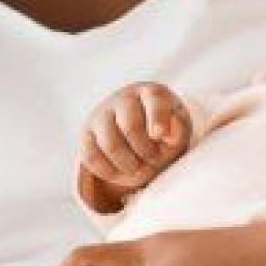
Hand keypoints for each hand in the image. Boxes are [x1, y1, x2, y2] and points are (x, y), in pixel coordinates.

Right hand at [77, 82, 192, 212]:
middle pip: (131, 127)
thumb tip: (165, 134)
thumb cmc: (164, 132)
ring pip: (110, 145)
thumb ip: (178, 131)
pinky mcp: (86, 134)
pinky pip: (92, 157)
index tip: (159, 135)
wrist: (138, 134)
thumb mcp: (179, 130)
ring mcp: (101, 114)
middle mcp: (123, 98)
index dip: (157, 118)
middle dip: (146, 152)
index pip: (154, 101)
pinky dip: (109, 172)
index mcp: (151, 93)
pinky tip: (122, 171)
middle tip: (154, 161)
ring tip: (139, 169)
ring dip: (128, 165)